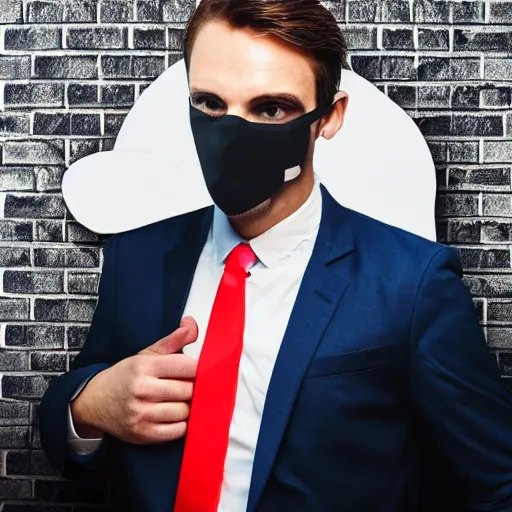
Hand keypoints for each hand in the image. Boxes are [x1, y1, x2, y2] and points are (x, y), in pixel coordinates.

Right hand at [71, 317, 197, 443]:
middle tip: (192, 386)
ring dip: (189, 406)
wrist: (95, 402)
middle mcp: (142, 389)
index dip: (199, 369)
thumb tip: (192, 325)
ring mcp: (141, 414)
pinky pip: (177, 431)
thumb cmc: (126, 376)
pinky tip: (176, 415)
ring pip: (184, 411)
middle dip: (194, 388)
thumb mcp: (147, 354)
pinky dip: (182, 424)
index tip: (201, 370)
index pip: (186, 366)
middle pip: (188, 390)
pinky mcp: (143, 434)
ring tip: (182, 400)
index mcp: (145, 366)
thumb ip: (173, 340)